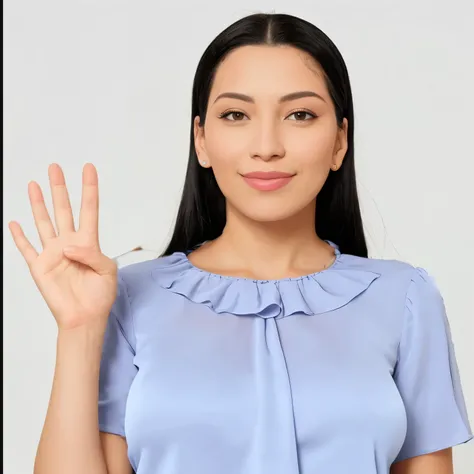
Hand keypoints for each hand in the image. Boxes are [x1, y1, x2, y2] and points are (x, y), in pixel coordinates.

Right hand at [9, 163, 117, 330]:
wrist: (84, 317)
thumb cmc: (99, 295)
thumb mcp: (107, 271)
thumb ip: (92, 254)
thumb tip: (69, 246)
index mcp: (89, 242)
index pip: (89, 209)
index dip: (89, 189)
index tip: (89, 169)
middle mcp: (69, 243)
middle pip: (63, 209)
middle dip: (59, 189)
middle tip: (55, 167)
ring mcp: (52, 253)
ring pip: (44, 222)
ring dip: (38, 204)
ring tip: (35, 184)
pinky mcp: (39, 266)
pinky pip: (26, 248)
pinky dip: (19, 236)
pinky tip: (14, 222)